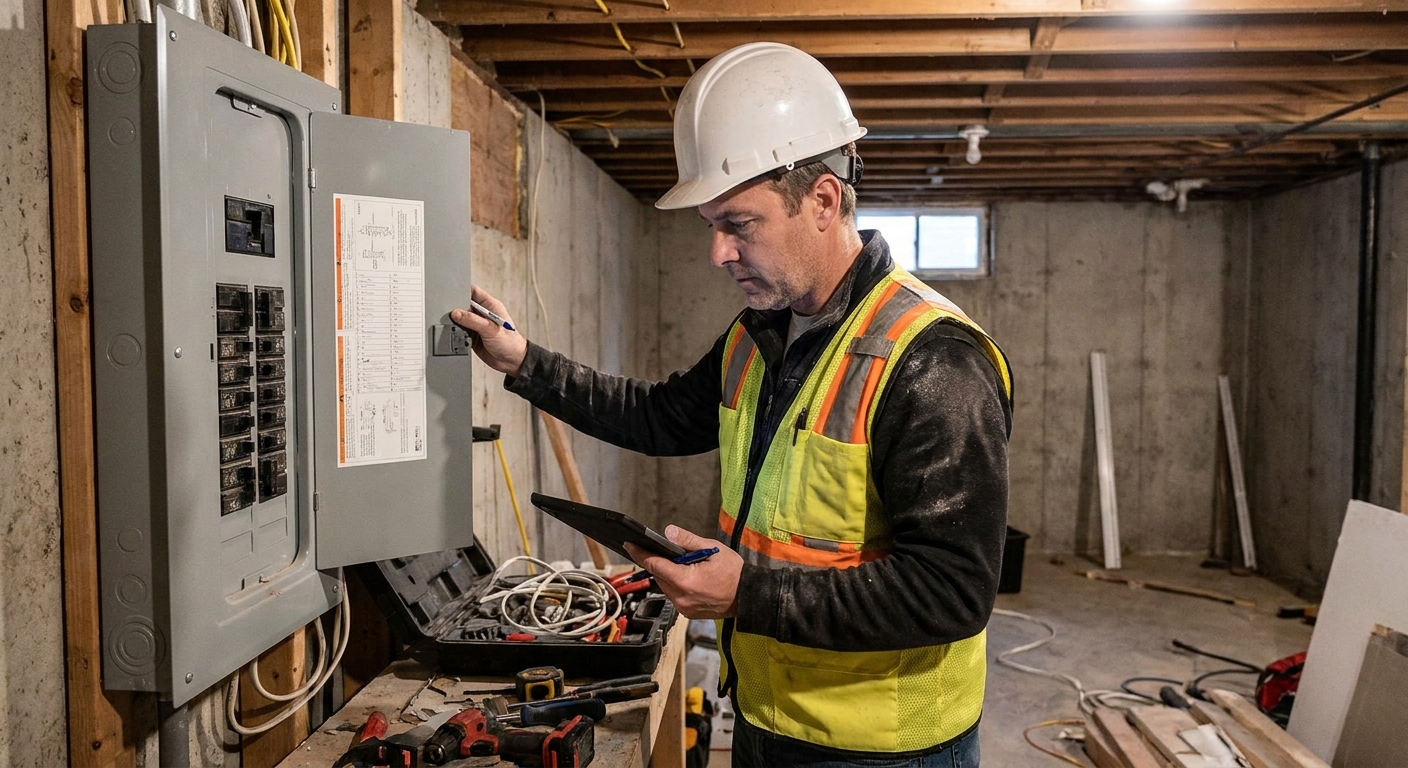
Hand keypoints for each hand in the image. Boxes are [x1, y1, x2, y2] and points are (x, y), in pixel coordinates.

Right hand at [450, 285, 527, 376]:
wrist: (511, 362)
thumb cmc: (510, 343)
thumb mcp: (490, 329)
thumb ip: (472, 320)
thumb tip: (456, 313)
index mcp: (490, 306)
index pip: (473, 292)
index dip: (462, 291)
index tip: (452, 295)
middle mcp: (482, 314)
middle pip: (463, 305)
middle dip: (455, 308)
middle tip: (451, 314)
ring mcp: (476, 325)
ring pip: (460, 319)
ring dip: (456, 323)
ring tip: (455, 327)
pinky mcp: (472, 336)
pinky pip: (460, 331)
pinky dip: (456, 333)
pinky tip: (456, 336)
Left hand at [625, 526, 740, 619]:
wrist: (748, 596)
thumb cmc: (734, 573)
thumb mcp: (712, 549)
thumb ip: (687, 541)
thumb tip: (668, 532)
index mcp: (685, 580)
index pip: (654, 565)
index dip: (640, 553)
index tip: (630, 545)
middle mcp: (681, 597)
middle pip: (659, 576)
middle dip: (660, 562)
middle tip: (668, 552)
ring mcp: (684, 607)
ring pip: (665, 586)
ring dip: (669, 574)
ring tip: (685, 565)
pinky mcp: (688, 613)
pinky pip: (674, 595)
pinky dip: (676, 585)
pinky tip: (688, 577)